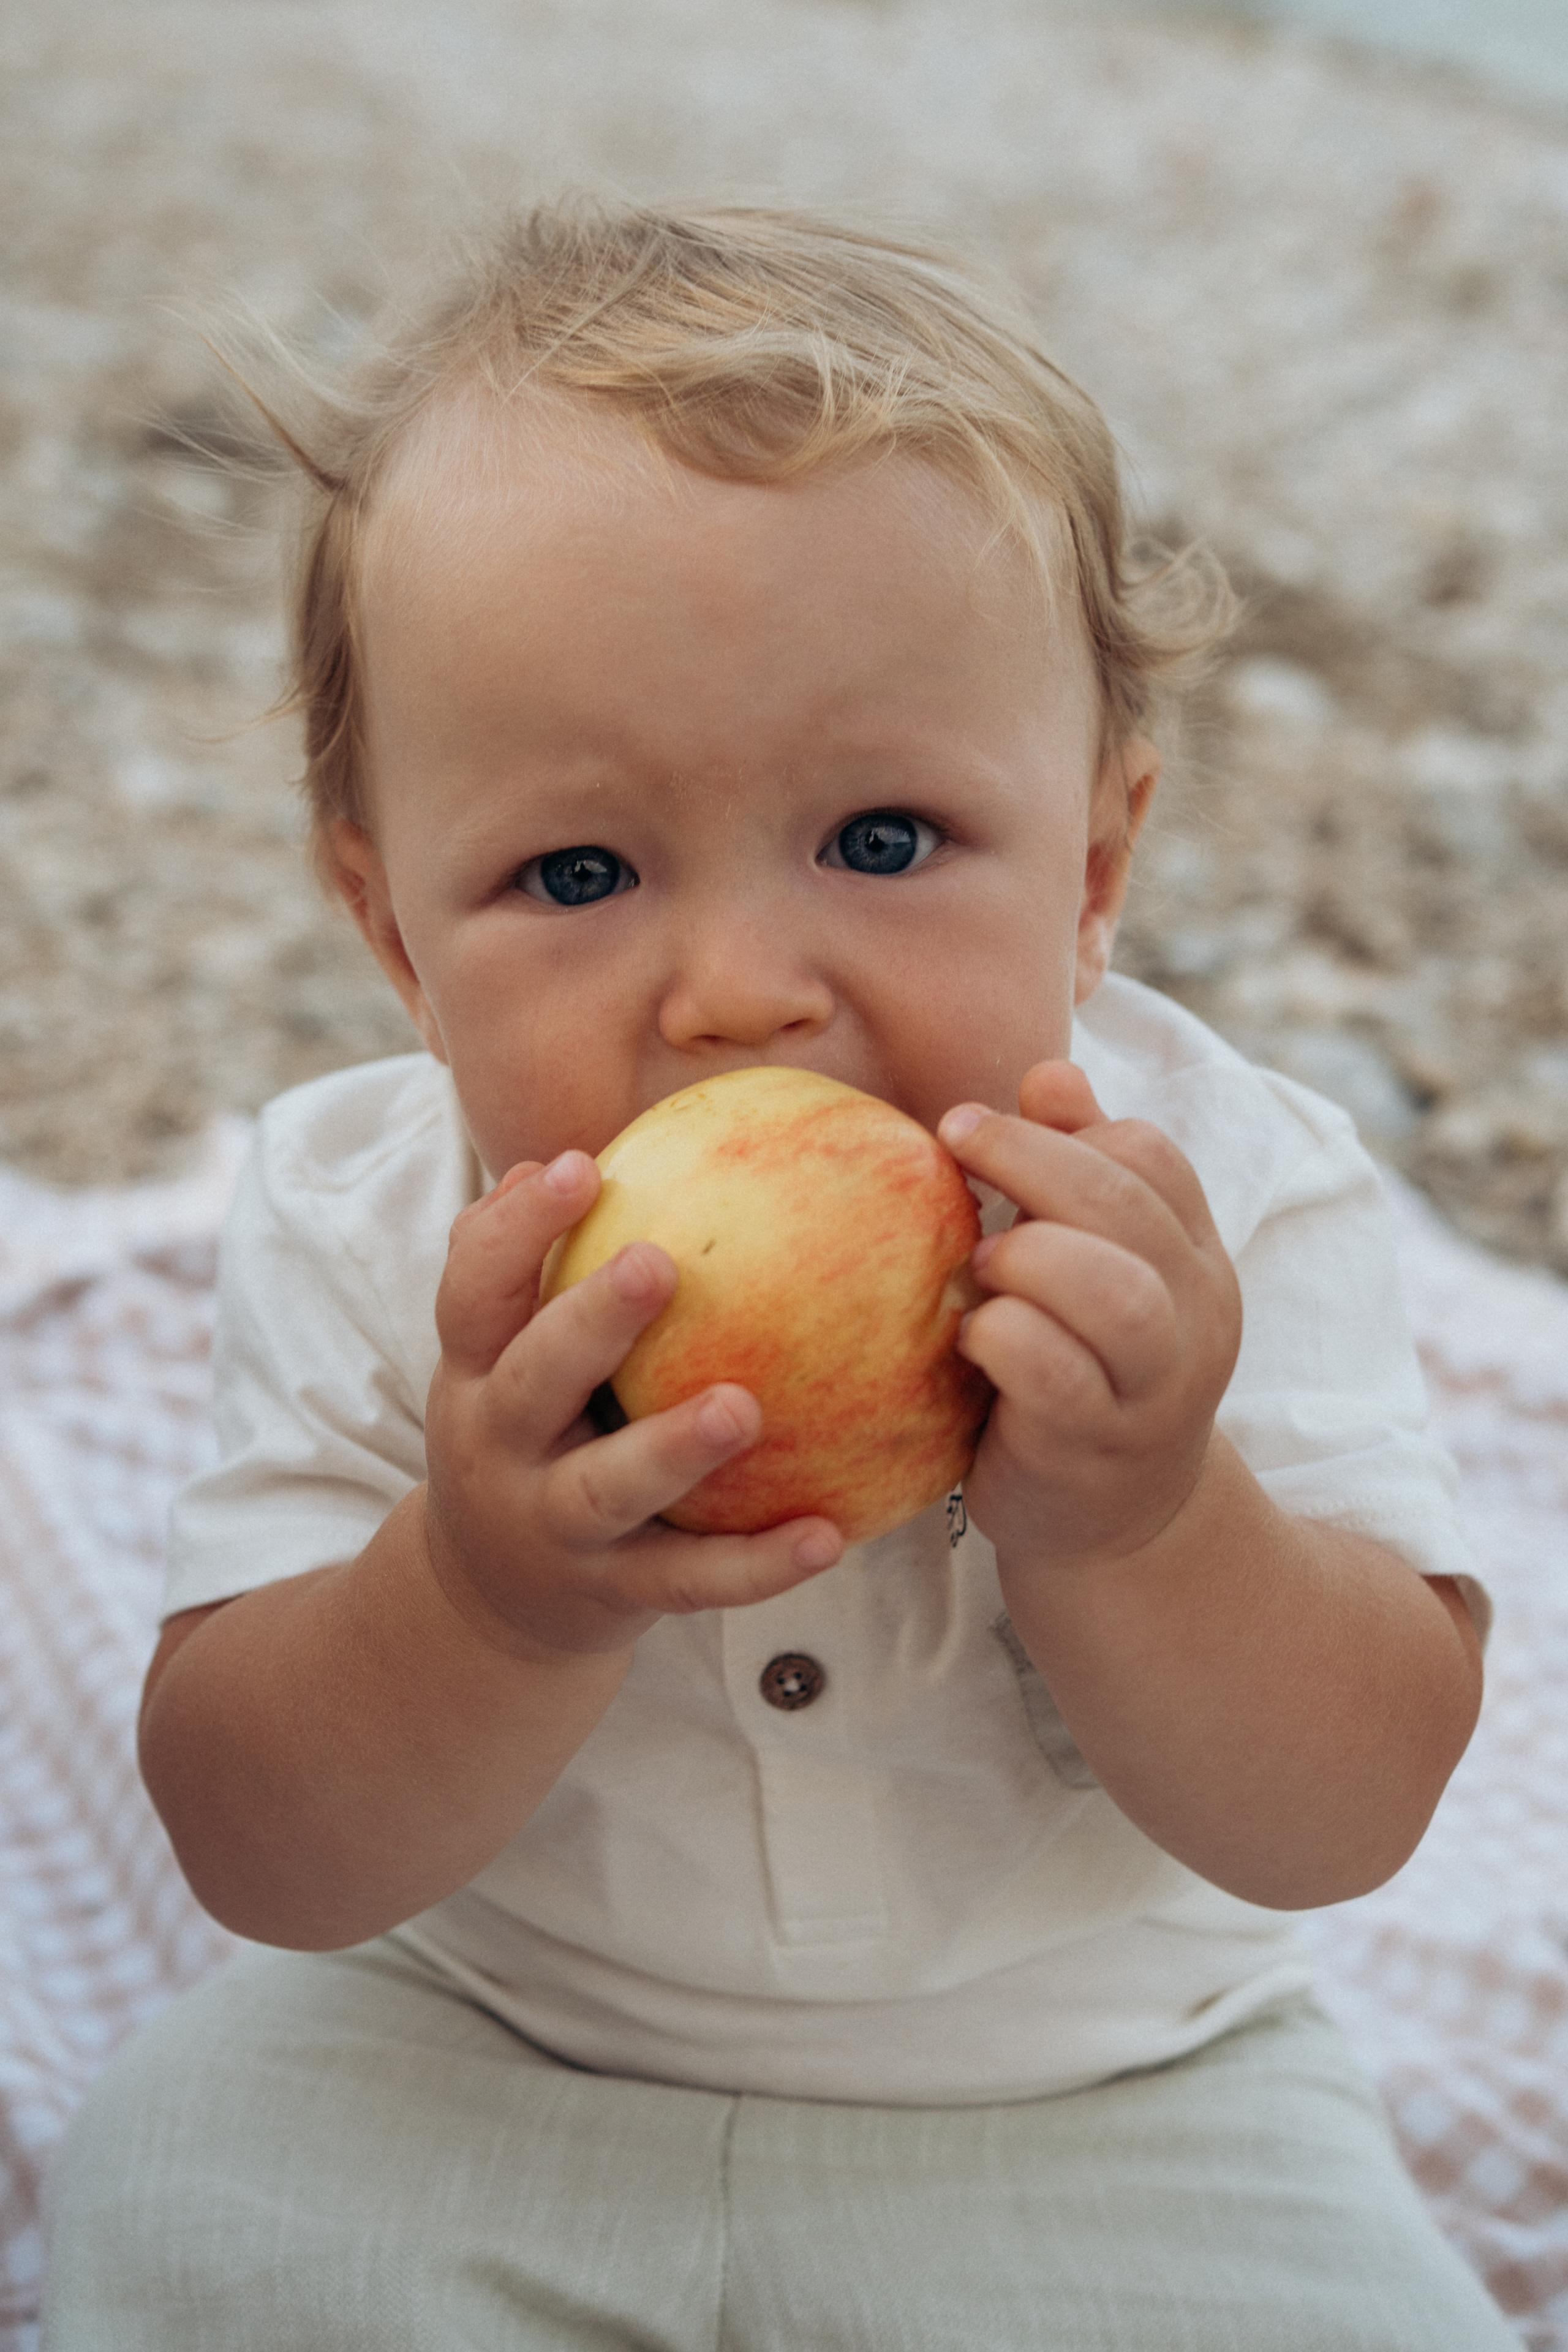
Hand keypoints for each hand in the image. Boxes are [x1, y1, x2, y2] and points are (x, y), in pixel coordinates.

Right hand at [422, 1152, 841, 1659]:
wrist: (485, 1600)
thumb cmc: (522, 1433)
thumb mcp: (497, 1357)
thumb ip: (525, 1271)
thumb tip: (555, 1158)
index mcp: (473, 1374)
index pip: (472, 1292)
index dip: (514, 1230)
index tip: (576, 1166)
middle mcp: (498, 1448)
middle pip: (531, 1382)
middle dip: (589, 1322)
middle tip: (657, 1264)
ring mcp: (553, 1527)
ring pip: (608, 1488)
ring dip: (673, 1448)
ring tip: (745, 1407)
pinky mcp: (612, 1594)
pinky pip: (688, 1581)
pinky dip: (756, 1566)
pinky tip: (827, 1534)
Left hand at [938, 1063, 1240, 1578]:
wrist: (1117, 1528)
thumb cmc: (1083, 1373)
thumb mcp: (1096, 1270)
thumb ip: (1081, 1172)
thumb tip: (1048, 1072)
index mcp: (1192, 1258)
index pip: (1152, 1157)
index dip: (1067, 1127)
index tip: (976, 1123)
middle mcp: (1193, 1317)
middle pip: (1129, 1207)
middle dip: (1029, 1163)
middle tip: (953, 1154)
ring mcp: (1153, 1389)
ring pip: (1112, 1293)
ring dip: (1028, 1257)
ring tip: (978, 1264)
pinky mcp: (1096, 1449)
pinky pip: (1053, 1378)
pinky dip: (1001, 1338)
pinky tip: (969, 1336)